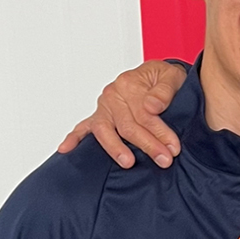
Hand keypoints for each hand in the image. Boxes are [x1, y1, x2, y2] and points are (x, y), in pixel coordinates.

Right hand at [58, 60, 187, 168]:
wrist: (159, 76)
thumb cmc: (164, 79)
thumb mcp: (172, 77)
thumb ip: (164, 91)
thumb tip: (152, 106)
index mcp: (129, 83)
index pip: (144, 113)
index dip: (160, 132)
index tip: (173, 147)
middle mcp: (112, 95)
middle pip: (127, 125)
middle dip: (147, 145)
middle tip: (164, 159)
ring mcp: (103, 108)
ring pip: (104, 130)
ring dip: (116, 148)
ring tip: (128, 162)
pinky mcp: (99, 117)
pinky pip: (82, 127)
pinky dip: (74, 138)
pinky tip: (66, 150)